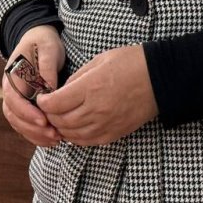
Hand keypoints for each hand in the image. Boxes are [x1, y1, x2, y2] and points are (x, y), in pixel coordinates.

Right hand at [2, 25, 64, 146]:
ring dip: (34, 134)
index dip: (26, 112)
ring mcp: (15, 98)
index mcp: (12, 74)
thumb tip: (49, 90)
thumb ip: (47, 68)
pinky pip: (24, 125)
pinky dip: (36, 135)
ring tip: (56, 139)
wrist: (39, 39)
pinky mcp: (23, 105)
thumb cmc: (44, 43)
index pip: (13, 98)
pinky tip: (51, 139)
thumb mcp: (49, 48)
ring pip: (17, 123)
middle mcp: (10, 88)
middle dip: (32, 128)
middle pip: (13, 115)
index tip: (44, 121)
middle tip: (54, 134)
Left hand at [37, 45, 157, 145]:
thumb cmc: (130, 63)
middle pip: (61, 121)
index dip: (43, 102)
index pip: (55, 104)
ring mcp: (105, 124)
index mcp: (89, 88)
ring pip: (72, 135)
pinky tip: (74, 129)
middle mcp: (95, 109)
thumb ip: (77, 77)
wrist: (159, 78)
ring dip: (61, 128)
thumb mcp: (99, 60)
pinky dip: (76, 137)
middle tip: (48, 109)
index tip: (43, 97)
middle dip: (49, 116)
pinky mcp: (114, 133)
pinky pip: (88, 142)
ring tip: (59, 119)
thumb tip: (62, 91)